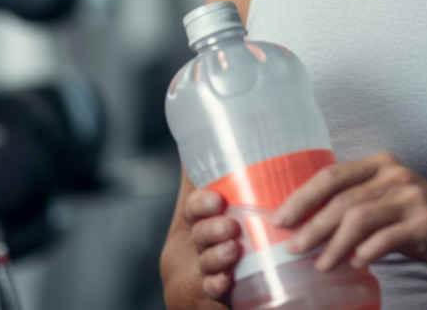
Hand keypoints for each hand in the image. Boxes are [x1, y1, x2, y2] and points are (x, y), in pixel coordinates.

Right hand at [182, 187, 241, 302]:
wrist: (202, 296)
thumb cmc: (217, 242)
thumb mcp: (218, 209)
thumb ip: (223, 176)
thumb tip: (233, 133)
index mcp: (198, 223)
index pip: (193, 208)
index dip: (202, 203)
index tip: (217, 200)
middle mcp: (195, 247)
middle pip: (199, 235)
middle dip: (212, 230)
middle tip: (231, 228)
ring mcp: (200, 272)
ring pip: (205, 263)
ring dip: (217, 256)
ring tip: (232, 252)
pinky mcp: (208, 297)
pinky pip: (209, 293)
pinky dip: (216, 286)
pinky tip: (225, 282)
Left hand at [272, 152, 426, 274]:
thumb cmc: (424, 222)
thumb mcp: (389, 205)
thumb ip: (358, 207)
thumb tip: (309, 229)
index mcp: (381, 165)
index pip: (332, 175)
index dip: (302, 197)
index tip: (280, 219)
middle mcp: (395, 175)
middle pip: (342, 199)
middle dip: (312, 225)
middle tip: (293, 248)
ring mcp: (411, 197)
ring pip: (359, 217)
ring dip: (333, 244)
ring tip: (321, 264)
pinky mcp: (426, 223)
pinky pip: (386, 238)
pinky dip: (366, 253)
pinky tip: (356, 263)